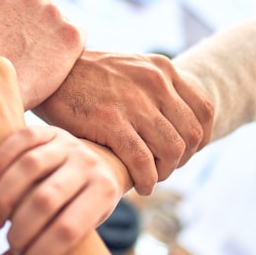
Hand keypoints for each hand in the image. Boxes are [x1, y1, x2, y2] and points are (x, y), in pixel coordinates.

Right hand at [0, 125, 122, 254]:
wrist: (101, 162)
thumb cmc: (85, 203)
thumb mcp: (80, 225)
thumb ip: (44, 245)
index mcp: (104, 191)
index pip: (69, 228)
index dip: (44, 252)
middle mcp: (89, 164)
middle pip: (46, 198)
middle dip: (21, 228)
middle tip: (9, 241)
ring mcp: (70, 143)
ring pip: (30, 166)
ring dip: (4, 197)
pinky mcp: (51, 130)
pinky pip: (22, 139)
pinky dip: (0, 159)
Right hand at [33, 50, 213, 194]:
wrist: (51, 70)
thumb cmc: (89, 77)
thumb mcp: (131, 69)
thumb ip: (155, 89)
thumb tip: (175, 122)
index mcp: (162, 69)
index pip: (204, 110)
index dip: (201, 138)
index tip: (185, 152)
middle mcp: (154, 82)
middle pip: (192, 134)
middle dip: (183, 159)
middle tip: (163, 167)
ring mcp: (134, 101)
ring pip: (172, 150)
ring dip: (165, 172)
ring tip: (151, 177)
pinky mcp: (110, 121)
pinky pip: (143, 161)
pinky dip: (146, 180)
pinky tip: (139, 185)